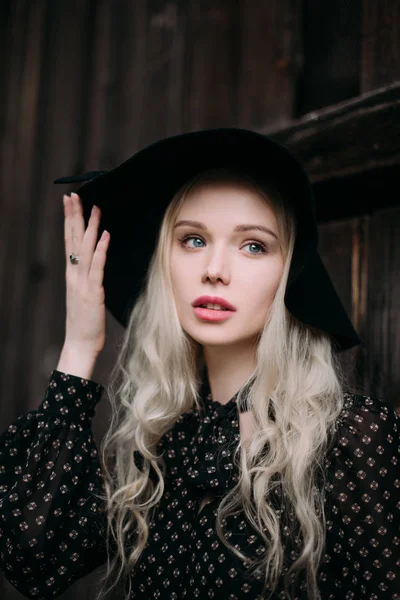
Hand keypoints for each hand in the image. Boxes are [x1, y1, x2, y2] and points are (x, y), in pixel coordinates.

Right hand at [62, 192, 109, 356]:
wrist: (79, 344)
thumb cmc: (84, 322)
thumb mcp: (84, 295)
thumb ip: (87, 278)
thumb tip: (94, 262)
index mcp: (72, 275)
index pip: (69, 241)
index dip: (69, 221)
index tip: (69, 202)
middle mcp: (74, 275)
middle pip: (72, 240)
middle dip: (74, 216)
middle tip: (73, 196)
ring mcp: (82, 283)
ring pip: (84, 249)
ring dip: (90, 227)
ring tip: (94, 208)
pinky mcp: (93, 292)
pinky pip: (97, 267)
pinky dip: (100, 250)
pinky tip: (105, 235)